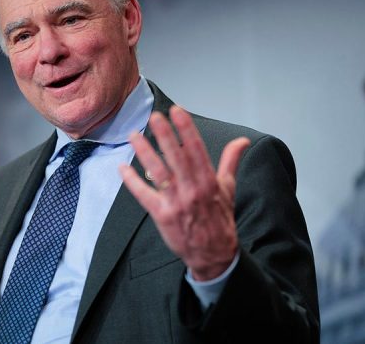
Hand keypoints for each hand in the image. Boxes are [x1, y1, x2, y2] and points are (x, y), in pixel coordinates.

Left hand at [119, 105, 249, 280]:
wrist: (213, 253)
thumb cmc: (219, 218)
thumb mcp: (228, 187)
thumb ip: (230, 160)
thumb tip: (241, 141)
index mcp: (209, 181)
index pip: (196, 149)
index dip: (186, 129)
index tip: (177, 112)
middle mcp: (192, 190)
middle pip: (177, 158)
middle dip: (165, 135)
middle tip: (154, 117)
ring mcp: (176, 203)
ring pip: (158, 172)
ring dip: (145, 152)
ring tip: (134, 135)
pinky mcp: (162, 215)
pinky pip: (144, 194)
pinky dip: (133, 180)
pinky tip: (122, 167)